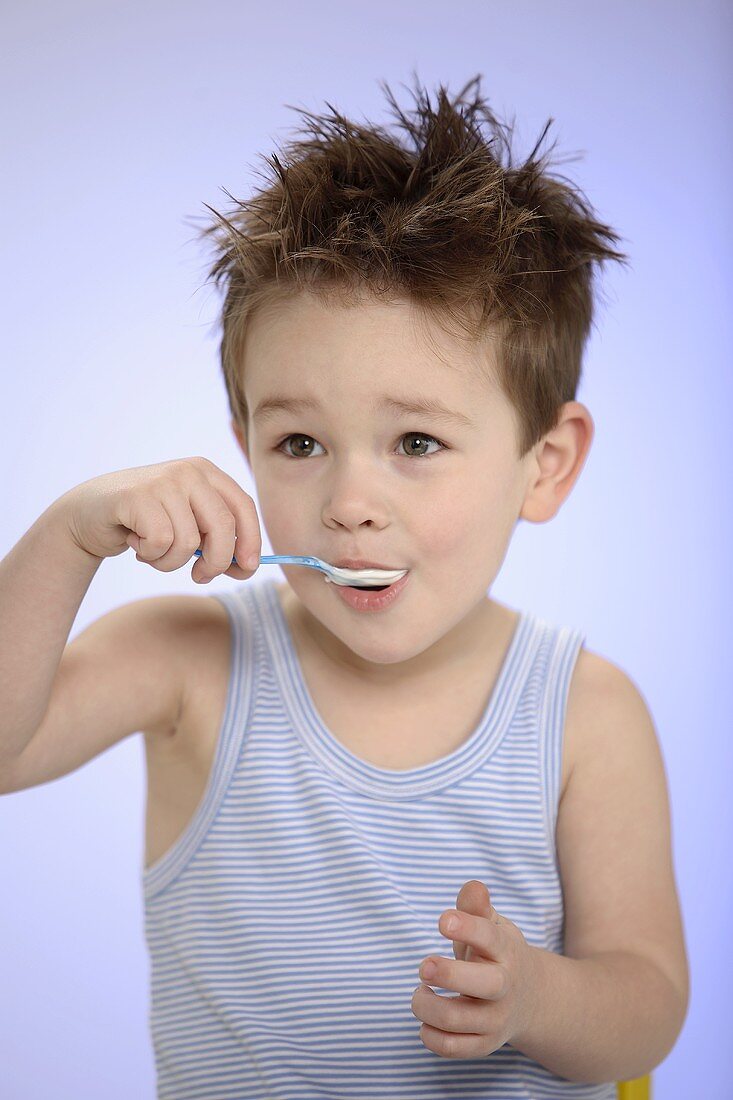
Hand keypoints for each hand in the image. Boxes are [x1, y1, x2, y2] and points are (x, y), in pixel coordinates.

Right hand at [56, 456, 260, 582]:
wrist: (89, 514)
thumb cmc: (145, 523)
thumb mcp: (188, 526)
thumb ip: (217, 540)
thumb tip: (247, 567)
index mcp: (208, 473)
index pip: (244, 508)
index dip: (251, 542)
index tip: (247, 569)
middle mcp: (190, 471)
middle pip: (223, 527)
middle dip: (216, 562)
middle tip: (200, 576)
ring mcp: (164, 480)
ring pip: (189, 542)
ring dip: (171, 562)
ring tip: (153, 552)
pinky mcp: (138, 496)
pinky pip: (161, 543)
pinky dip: (150, 555)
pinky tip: (136, 542)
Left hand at [411, 879, 539, 1058]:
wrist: (531, 998)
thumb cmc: (498, 953)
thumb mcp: (493, 925)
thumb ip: (478, 907)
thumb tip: (473, 887)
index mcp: (506, 951)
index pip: (489, 937)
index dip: (466, 927)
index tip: (442, 921)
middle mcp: (505, 987)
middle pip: (484, 984)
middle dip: (449, 975)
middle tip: (424, 965)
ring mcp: (496, 1019)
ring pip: (457, 1020)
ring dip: (427, 1006)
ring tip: (421, 992)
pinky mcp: (484, 1044)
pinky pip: (453, 1047)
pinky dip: (430, 1035)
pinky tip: (425, 1019)